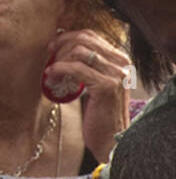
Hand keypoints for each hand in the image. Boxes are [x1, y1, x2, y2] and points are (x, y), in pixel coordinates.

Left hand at [45, 29, 130, 161]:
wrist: (113, 142)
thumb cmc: (102, 117)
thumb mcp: (98, 85)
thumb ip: (90, 66)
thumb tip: (66, 47)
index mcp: (122, 61)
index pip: (91, 36)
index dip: (68, 37)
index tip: (53, 48)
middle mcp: (123, 65)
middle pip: (85, 39)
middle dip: (61, 45)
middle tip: (48, 56)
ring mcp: (117, 75)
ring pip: (80, 50)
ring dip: (60, 58)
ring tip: (51, 71)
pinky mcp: (107, 86)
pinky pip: (77, 68)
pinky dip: (59, 69)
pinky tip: (51, 77)